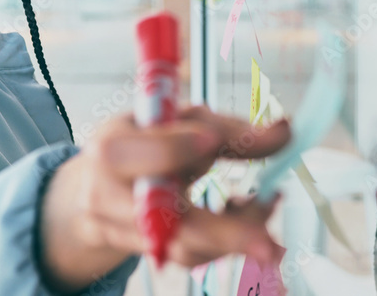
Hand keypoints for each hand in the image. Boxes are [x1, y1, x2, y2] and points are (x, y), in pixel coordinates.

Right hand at [39, 103, 291, 291]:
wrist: (94, 187)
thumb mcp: (174, 121)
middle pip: (170, 221)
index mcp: (113, 148)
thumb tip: (282, 131)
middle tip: (269, 244)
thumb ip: (226, 129)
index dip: (180, 147)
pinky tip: (249, 219)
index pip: (149, 152)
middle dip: (224, 233)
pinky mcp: (149, 253)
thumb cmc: (142, 142)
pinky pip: (193, 255)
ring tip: (269, 207)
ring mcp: (128, 232)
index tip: (212, 142)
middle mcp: (112, 196)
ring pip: (188, 246)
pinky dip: (228, 241)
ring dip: (238, 235)